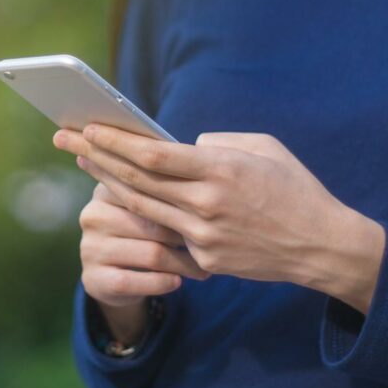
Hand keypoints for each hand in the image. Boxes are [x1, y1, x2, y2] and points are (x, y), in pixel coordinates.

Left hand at [54, 125, 384, 313]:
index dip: (115, 141)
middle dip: (95, 156)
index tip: (89, 127)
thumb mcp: (263, 147)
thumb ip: (217, 144)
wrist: (321, 245)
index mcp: (221, 170)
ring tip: (84, 162)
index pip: (152, 154)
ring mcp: (203, 237)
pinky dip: (139, 215)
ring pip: (142, 207)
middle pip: (136, 180)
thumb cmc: (294, 187)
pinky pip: (165, 234)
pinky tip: (119, 198)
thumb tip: (181, 147)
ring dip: (107, 183)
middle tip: (66, 138)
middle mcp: (206, 204)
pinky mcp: (205, 260)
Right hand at [78, 182, 209, 309]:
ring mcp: (90, 247)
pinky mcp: (92, 277)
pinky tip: (177, 282)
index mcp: (107, 188)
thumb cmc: (142, 233)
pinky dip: (161, 283)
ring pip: (150, 254)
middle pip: (154, 224)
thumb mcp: (148, 209)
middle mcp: (93, 215)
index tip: (211, 216)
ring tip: (203, 269)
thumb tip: (208, 191)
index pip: (151, 192)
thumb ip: (167, 194)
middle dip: (187, 238)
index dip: (183, 207)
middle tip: (213, 246)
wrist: (113, 276)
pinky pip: (134, 281)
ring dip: (183, 264)